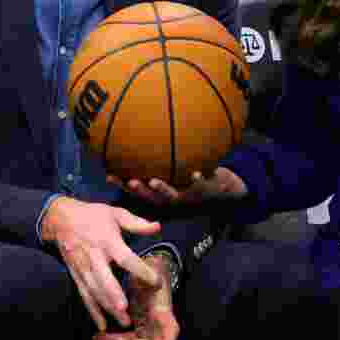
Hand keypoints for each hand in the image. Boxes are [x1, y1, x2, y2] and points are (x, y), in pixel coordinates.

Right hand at [41, 197, 161, 330]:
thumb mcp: (115, 213)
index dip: (140, 270)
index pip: (125, 258)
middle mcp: (94, 256)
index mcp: (107, 240)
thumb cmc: (91, 215)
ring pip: (95, 291)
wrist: (60, 218)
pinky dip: (92, 311)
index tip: (155, 281)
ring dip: (107, 308)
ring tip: (123, 322)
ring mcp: (83, 267)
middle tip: (126, 310)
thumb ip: (137, 223)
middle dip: (114, 296)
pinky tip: (102, 325)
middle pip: (104, 279)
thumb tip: (158, 227)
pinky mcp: (76, 275)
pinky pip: (84, 295)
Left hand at [94, 253, 178, 339]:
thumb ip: (155, 279)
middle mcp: (158, 330)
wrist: (149, 269)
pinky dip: (112, 339)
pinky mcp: (138, 327)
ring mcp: (148, 330)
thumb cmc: (153, 271)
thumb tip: (157, 282)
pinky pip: (124, 339)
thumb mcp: (154, 273)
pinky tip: (100, 336)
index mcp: (166, 320)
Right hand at [108, 166, 248, 206]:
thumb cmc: (199, 180)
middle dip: (141, 191)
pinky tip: (197, 172)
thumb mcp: (180, 173)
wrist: (229, 191)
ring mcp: (192, 196)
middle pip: (154, 197)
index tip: (110, 176)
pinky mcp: (210, 190)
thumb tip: (143, 141)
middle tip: (129, 181)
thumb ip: (163, 162)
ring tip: (153, 180)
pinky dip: (201, 179)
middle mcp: (176, 199)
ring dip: (164, 189)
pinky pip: (205, 185)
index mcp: (166, 196)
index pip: (141, 191)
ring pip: (175, 194)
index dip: (125, 186)